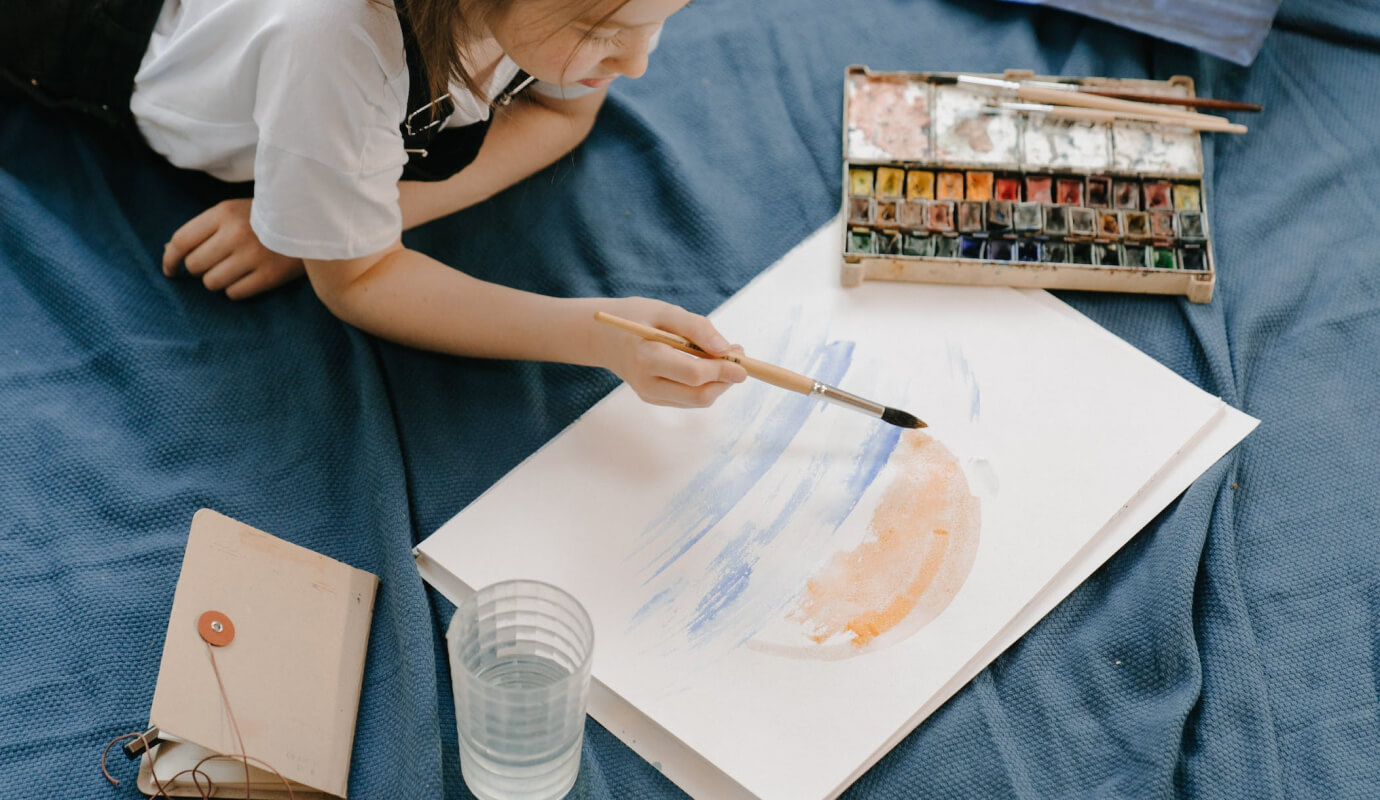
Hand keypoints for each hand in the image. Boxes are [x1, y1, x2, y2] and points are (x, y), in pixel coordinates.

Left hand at [163, 199, 304, 299]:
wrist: (310, 223)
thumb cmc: (263, 219)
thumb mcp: (231, 213)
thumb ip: (201, 230)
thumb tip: (170, 251)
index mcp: (223, 213)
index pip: (181, 241)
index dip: (170, 259)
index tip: (170, 270)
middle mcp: (236, 233)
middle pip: (195, 265)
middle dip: (200, 268)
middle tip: (215, 263)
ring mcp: (254, 256)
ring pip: (212, 283)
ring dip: (218, 280)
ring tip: (234, 270)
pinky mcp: (270, 275)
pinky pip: (234, 293)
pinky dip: (236, 290)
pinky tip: (248, 278)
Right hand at [594, 297, 747, 407]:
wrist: (604, 336)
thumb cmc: (637, 318)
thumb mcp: (666, 312)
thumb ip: (696, 328)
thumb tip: (726, 349)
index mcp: (646, 358)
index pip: (693, 374)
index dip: (722, 370)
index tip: (743, 360)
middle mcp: (646, 383)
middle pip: (699, 395)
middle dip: (725, 380)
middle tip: (740, 356)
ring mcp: (650, 395)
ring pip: (697, 400)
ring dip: (719, 382)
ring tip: (727, 355)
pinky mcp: (655, 399)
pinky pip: (690, 398)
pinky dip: (706, 384)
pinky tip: (709, 364)